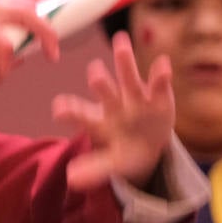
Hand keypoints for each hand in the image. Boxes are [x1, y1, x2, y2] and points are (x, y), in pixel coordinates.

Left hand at [51, 30, 174, 189]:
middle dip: (99, 81)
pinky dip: (161, 73)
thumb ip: (94, 170)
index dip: (70, 110)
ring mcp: (135, 96)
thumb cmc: (124, 148)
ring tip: (120, 42)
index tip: (59, 109)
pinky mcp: (157, 95)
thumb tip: (71, 180)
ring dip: (125, 60)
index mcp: (99, 119)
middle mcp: (114, 102)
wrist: (149, 142)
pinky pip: (158, 82)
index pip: (80, 114)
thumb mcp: (112, 163)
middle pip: (103, 89)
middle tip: (94, 71)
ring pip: (128, 76)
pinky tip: (163, 63)